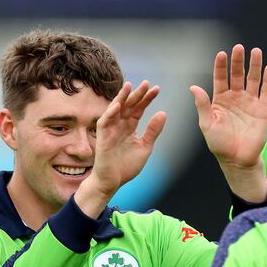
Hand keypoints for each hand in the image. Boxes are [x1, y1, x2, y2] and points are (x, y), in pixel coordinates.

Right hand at [75, 80, 166, 215]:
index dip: (147, 99)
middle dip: (137, 95)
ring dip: (122, 98)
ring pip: (116, 109)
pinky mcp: (102, 137)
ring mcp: (110, 130)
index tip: (157, 89)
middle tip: (147, 84)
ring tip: (130, 86)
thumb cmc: (126, 166)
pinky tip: (118, 105)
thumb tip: (163, 113)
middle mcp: (120, 125)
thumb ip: (153, 131)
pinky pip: (104, 122)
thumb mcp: (145, 147)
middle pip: (129, 105)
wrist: (112, 182)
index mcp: (130, 127)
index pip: (139, 109)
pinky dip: (110, 113)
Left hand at [191, 46, 266, 199]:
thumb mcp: (207, 124)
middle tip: (238, 48)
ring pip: (253, 79)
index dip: (221, 67)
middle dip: (238, 61)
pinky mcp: (263, 109)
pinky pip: (266, 91)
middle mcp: (235, 98)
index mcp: (220, 100)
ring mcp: (250, 102)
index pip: (220, 78)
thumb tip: (193, 87)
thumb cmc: (219, 144)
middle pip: (237, 75)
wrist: (237, 159)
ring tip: (255, 51)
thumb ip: (202, 105)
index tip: (221, 54)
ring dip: (254, 65)